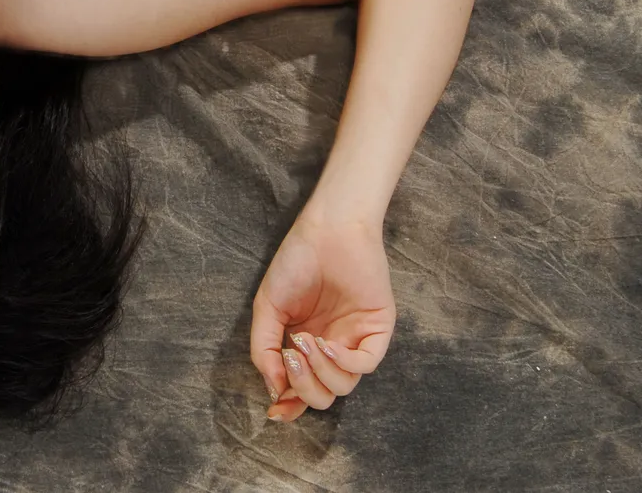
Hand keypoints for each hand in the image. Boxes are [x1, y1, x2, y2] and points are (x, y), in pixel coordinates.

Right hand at [251, 213, 395, 421]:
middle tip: (290, 357)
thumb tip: (274, 390)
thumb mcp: (267, 308)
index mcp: (306, 345)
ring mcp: (355, 340)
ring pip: (343, 386)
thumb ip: (264, 350)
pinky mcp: (377, 330)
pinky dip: (343, 363)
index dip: (290, 406)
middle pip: (322, 395)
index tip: (274, 411)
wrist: (326, 231)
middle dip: (302, 387)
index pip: (302, 389)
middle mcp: (332, 348)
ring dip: (319, 372)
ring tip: (304, 342)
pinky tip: (326, 343)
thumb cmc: (295, 262)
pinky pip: (365, 365)